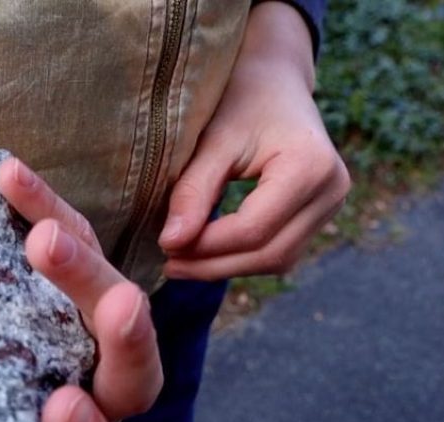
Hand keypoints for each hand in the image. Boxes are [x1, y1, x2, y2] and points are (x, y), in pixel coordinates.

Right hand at [0, 157, 162, 421]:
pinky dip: (45, 204)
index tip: (57, 408)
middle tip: (114, 304)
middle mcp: (82, 382)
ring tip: (42, 233)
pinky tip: (5, 175)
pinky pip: (76, 231)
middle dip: (127, 345)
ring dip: (87, 266)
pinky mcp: (69, 260)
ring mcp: (82, 319)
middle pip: (134, 378)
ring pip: (112, 297)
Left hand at [159, 3, 350, 279]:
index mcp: (310, 165)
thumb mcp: (212, 139)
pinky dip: (242, 258)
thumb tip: (171, 244)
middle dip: (215, 265)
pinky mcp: (319, 213)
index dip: (206, 246)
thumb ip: (193, 192)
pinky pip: (281, 251)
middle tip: (169, 265)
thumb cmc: (239, 98)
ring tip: (181, 262)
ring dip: (227, 267)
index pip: (253, 228)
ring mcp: (331, 204)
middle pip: (270, 253)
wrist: (273, 78)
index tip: (165, 246)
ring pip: (277, 260)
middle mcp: (332, 189)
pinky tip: (206, 253)